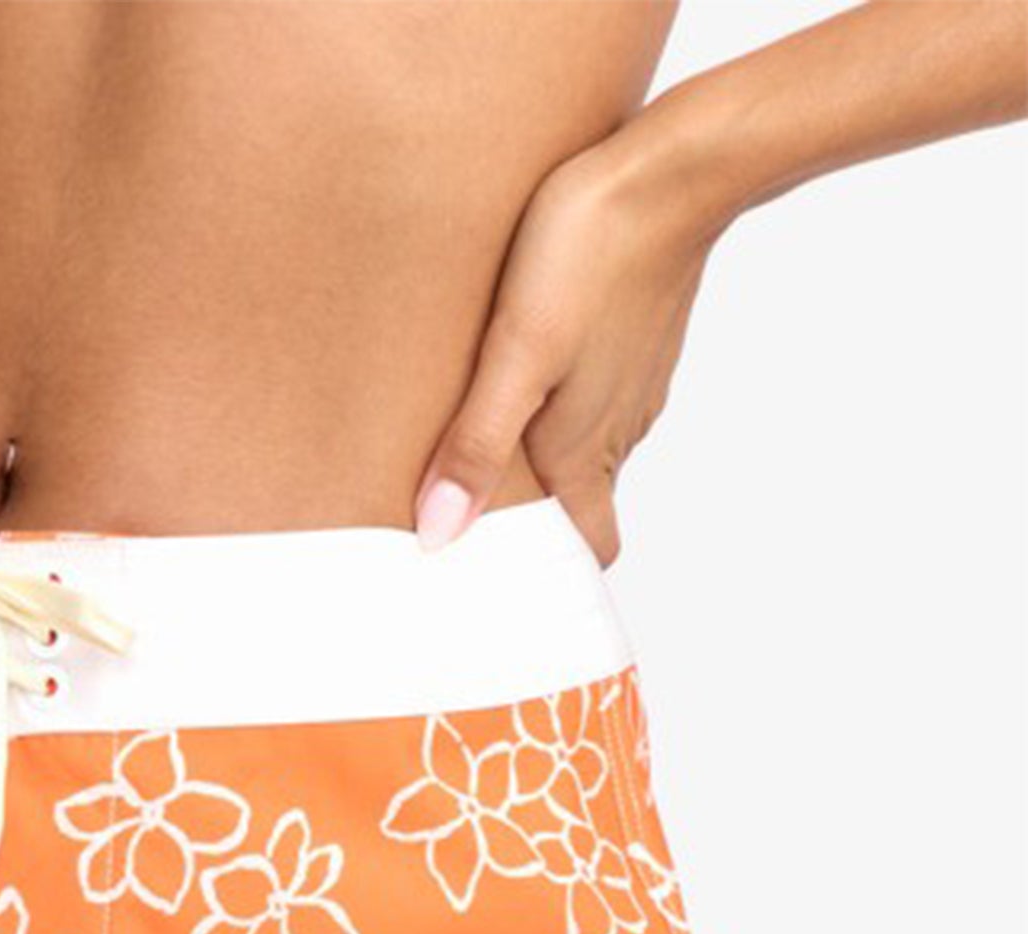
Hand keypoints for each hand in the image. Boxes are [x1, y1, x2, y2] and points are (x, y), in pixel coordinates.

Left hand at [416, 122, 715, 565]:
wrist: (674, 167)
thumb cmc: (591, 255)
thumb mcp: (516, 357)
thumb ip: (476, 446)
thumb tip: (440, 535)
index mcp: (587, 450)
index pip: (590, 545)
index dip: (556, 573)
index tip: (513, 586)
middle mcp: (618, 427)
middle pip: (582, 502)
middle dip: (537, 519)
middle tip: (475, 522)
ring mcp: (633, 380)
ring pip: (588, 446)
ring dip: (544, 459)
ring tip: (482, 452)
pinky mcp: (635, 334)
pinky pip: (596, 392)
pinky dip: (561, 406)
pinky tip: (523, 378)